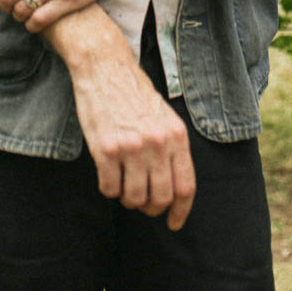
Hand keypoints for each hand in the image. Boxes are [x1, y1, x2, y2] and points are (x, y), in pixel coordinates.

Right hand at [50, 10, 195, 230]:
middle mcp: (157, 142)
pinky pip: (109, 188)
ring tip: (124, 185)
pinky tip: (108, 175)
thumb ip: (171, 148)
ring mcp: (132, 146)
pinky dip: (109, 189)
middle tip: (142, 203)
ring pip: (134, 198)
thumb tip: (173, 189)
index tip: (174, 223)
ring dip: (128, 200)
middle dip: (151, 208)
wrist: (105, 67)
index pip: (186, 187)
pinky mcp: (106, 148)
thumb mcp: (164, 117)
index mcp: (176, 135)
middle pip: (161, 198)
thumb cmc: (133, 93)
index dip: (181, 211)